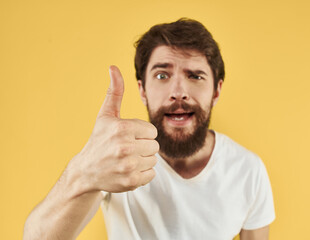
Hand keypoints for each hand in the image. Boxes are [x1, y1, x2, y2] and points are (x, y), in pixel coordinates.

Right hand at [70, 66, 158, 194]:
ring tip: (126, 159)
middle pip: (155, 146)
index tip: (128, 137)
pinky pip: (151, 174)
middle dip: (143, 147)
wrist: (86, 171)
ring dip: (143, 160)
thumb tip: (113, 67)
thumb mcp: (106, 115)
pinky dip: (142, 173)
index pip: (152, 131)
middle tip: (126, 149)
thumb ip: (114, 92)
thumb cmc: (99, 140)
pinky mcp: (130, 182)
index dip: (142, 134)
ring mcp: (127, 166)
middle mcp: (125, 147)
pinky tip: (128, 170)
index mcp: (122, 128)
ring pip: (154, 160)